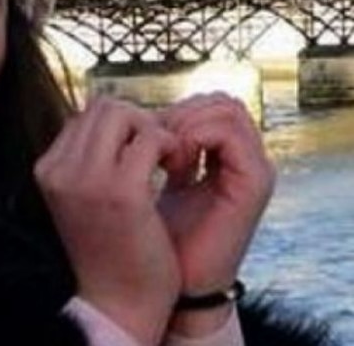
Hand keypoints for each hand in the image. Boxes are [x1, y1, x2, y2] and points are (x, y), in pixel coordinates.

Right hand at [35, 97, 180, 345]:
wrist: (121, 301)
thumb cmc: (111, 248)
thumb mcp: (83, 197)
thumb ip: (89, 158)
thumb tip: (115, 115)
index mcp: (47, 169)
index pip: (84, 115)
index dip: (120, 127)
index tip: (141, 155)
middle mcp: (59, 169)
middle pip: (103, 106)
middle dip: (138, 121)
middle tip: (159, 154)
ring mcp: (86, 178)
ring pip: (124, 113)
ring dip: (153, 130)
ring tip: (167, 162)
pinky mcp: (121, 190)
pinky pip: (152, 139)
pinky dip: (171, 147)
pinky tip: (177, 172)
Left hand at [159, 93, 274, 335]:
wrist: (178, 285)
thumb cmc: (159, 235)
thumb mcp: (150, 182)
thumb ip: (154, 147)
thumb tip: (130, 112)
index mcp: (222, 154)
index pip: (208, 102)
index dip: (172, 109)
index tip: (144, 139)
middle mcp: (244, 156)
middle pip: (219, 100)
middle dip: (178, 113)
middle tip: (152, 145)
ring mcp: (254, 167)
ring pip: (226, 109)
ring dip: (185, 124)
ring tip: (163, 157)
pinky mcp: (255, 183)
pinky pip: (229, 134)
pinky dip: (195, 137)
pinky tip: (174, 165)